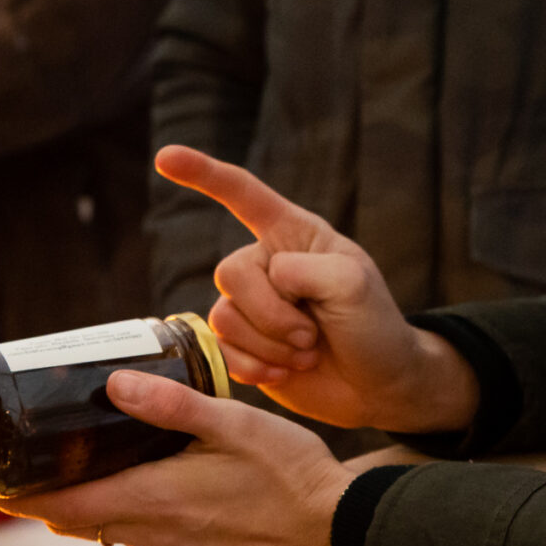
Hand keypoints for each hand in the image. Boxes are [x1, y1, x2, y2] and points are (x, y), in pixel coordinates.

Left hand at [0, 371, 353, 545]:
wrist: (338, 531)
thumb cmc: (292, 476)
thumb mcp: (235, 424)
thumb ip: (172, 403)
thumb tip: (114, 380)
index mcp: (155, 502)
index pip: (63, 508)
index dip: (16, 497)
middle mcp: (155, 534)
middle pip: (74, 521)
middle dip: (39, 495)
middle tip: (15, 458)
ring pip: (104, 528)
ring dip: (77, 502)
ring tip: (62, 459)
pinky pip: (135, 532)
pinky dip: (113, 508)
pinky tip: (126, 475)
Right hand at [158, 145, 477, 436]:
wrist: (379, 387)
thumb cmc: (375, 326)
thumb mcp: (354, 284)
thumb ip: (304, 269)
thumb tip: (268, 279)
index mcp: (292, 234)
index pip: (243, 194)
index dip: (202, 173)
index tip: (166, 158)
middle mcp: (266, 264)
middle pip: (230, 271)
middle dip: (271, 311)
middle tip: (311, 334)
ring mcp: (252, 306)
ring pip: (223, 316)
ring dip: (269, 343)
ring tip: (307, 352)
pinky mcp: (242, 345)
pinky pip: (221, 349)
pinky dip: (255, 365)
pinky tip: (285, 371)